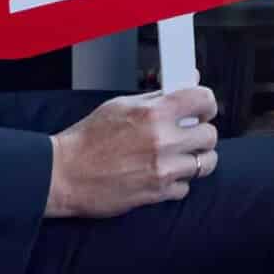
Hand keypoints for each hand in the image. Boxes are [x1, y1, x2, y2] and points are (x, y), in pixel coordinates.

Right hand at [46, 86, 220, 218]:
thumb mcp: (121, 105)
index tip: (203, 109)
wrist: (63, 175)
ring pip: (205, 163)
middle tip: (188, 134)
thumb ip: (158, 95)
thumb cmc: (87, 139)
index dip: (207, 104)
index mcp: (153, 113)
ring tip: (180, 155)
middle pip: (210, 135)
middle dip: (201, 133)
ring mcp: (162, 169)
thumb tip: (187, 80)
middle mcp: (162, 140)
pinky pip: (186, 187)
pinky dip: (177, 182)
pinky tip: (162, 173)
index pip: (203, 99)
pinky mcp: (157, 193)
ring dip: (196, 159)